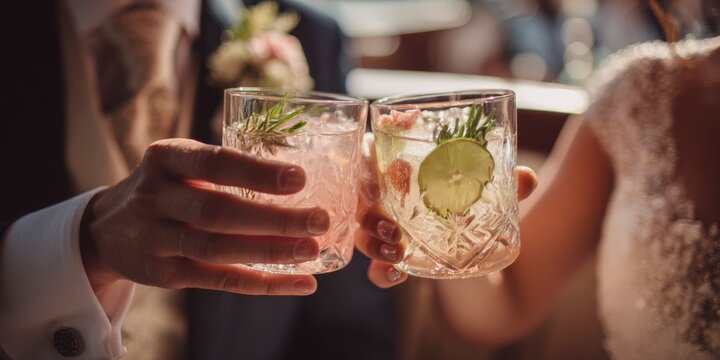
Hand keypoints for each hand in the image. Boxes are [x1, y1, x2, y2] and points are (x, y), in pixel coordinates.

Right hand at [80, 139, 328, 295]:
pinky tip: (299, 282)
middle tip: (319, 219)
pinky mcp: (164, 275)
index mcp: (165, 158)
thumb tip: (299, 177)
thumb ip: (223, 166)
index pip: (213, 162)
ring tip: (312, 249)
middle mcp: (155, 197)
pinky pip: (219, 281)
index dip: (257, 172)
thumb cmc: (166, 187)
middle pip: (218, 211)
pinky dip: (263, 284)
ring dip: (270, 252)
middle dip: (273, 218)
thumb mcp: (179, 163)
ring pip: (218, 249)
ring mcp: (155, 239)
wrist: (106, 229)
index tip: (299, 178)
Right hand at [356, 133, 537, 287]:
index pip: (367, 153)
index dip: (361, 162)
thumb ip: (506, 184)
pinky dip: (381, 273)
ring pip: (362, 233)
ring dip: (372, 241)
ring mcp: (385, 229)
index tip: (373, 178)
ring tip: (396, 248)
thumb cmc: (475, 202)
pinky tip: (398, 276)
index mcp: (400, 165)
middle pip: (358, 197)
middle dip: (366, 210)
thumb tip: (526, 178)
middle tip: (389, 222)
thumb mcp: (491, 192)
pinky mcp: (391, 259)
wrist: (483, 250)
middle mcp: (386, 195)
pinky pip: (374, 269)